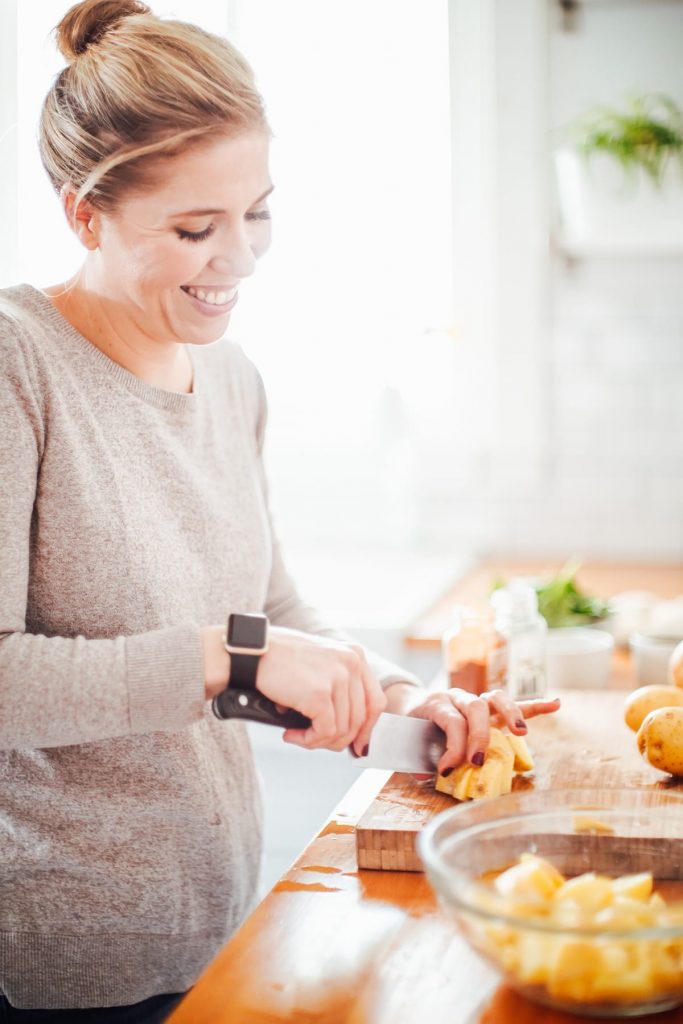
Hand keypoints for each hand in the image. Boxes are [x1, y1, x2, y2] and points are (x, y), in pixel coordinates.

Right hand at [257, 627, 386, 754]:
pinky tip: (291, 735)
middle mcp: (351, 663)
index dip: (367, 729)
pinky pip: (324, 732)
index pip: (376, 701)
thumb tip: (352, 730)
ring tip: (299, 736)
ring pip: (343, 729)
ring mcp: (337, 678)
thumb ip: (340, 687)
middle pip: (361, 719)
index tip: (357, 746)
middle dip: (338, 739)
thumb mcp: (321, 665)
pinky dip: (308, 741)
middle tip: (315, 741)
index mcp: (355, 655)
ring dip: (319, 741)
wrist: (251, 652)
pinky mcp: (319, 694)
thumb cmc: (279, 660)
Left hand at [407, 689, 560, 776]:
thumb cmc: (413, 729)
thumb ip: (421, 759)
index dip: (452, 747)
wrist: (410, 706)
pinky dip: (535, 706)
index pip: (451, 722)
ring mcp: (475, 700)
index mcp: (437, 704)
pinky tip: (556, 704)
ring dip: (511, 714)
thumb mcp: (410, 743)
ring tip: (521, 732)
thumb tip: (434, 776)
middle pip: (475, 707)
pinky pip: (516, 704)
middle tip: (477, 761)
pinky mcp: (490, 709)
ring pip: (496, 698)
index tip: (447, 770)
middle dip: (479, 736)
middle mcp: (458, 698)